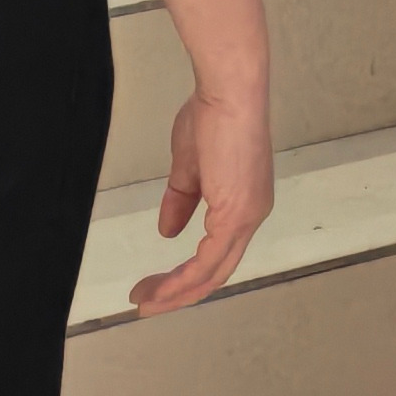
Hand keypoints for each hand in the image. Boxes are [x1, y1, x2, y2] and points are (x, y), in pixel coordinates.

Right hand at [129, 0, 273, 312]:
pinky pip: (208, 261)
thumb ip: (182, 201)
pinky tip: (160, 289)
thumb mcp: (191, 167)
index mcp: (244, 203)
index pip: (218, 252)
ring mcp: (247, 216)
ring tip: (144, 301)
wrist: (229, 94)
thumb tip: (168, 233)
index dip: (187, 273)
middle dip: (179, 292)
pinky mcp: (236, 213)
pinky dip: (183, 279)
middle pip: (217, 271)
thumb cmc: (213, 117)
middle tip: (145, 302)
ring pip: (213, 272)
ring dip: (177, 292)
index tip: (155, 283)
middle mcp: (251, 215)